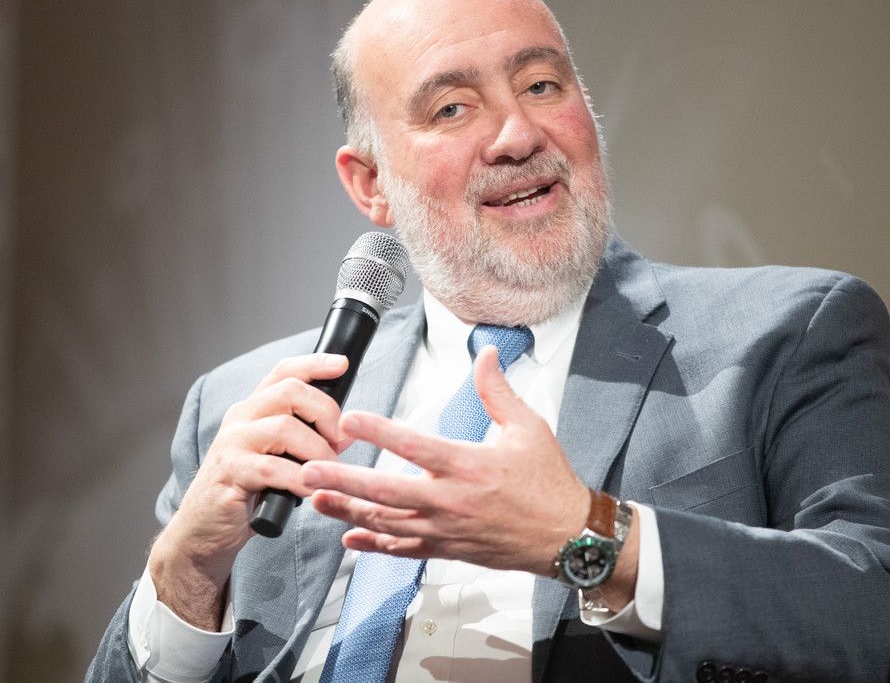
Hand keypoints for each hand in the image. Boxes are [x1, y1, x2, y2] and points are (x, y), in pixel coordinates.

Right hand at [149, 353, 349, 628]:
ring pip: (285, 428)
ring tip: (328, 471)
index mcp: (253, 410)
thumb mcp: (279, 458)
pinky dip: (300, 479)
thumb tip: (347, 431)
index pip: (283, 372)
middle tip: (339, 441)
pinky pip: (273, 468)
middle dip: (326, 413)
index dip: (314, 364)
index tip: (341, 364)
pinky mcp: (229, 474)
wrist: (204, 532)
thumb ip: (307, 440)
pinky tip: (309, 489)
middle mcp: (240, 419)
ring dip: (318, 450)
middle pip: (290, 392)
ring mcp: (231, 445)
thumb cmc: (247, 494)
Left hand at [302, 345, 590, 575]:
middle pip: (384, 492)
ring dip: (347, 511)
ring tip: (315, 499)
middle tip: (307, 471)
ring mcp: (445, 530)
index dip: (379, 431)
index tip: (350, 418)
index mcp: (469, 466)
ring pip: (385, 523)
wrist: (567, 537)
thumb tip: (485, 355)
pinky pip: (402, 550)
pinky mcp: (447, 549)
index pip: (414, 446)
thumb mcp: (529, 427)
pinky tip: (350, 539)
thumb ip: (498, 391)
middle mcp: (451, 501)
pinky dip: (373, 545)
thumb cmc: (549, 483)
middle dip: (341, 481)